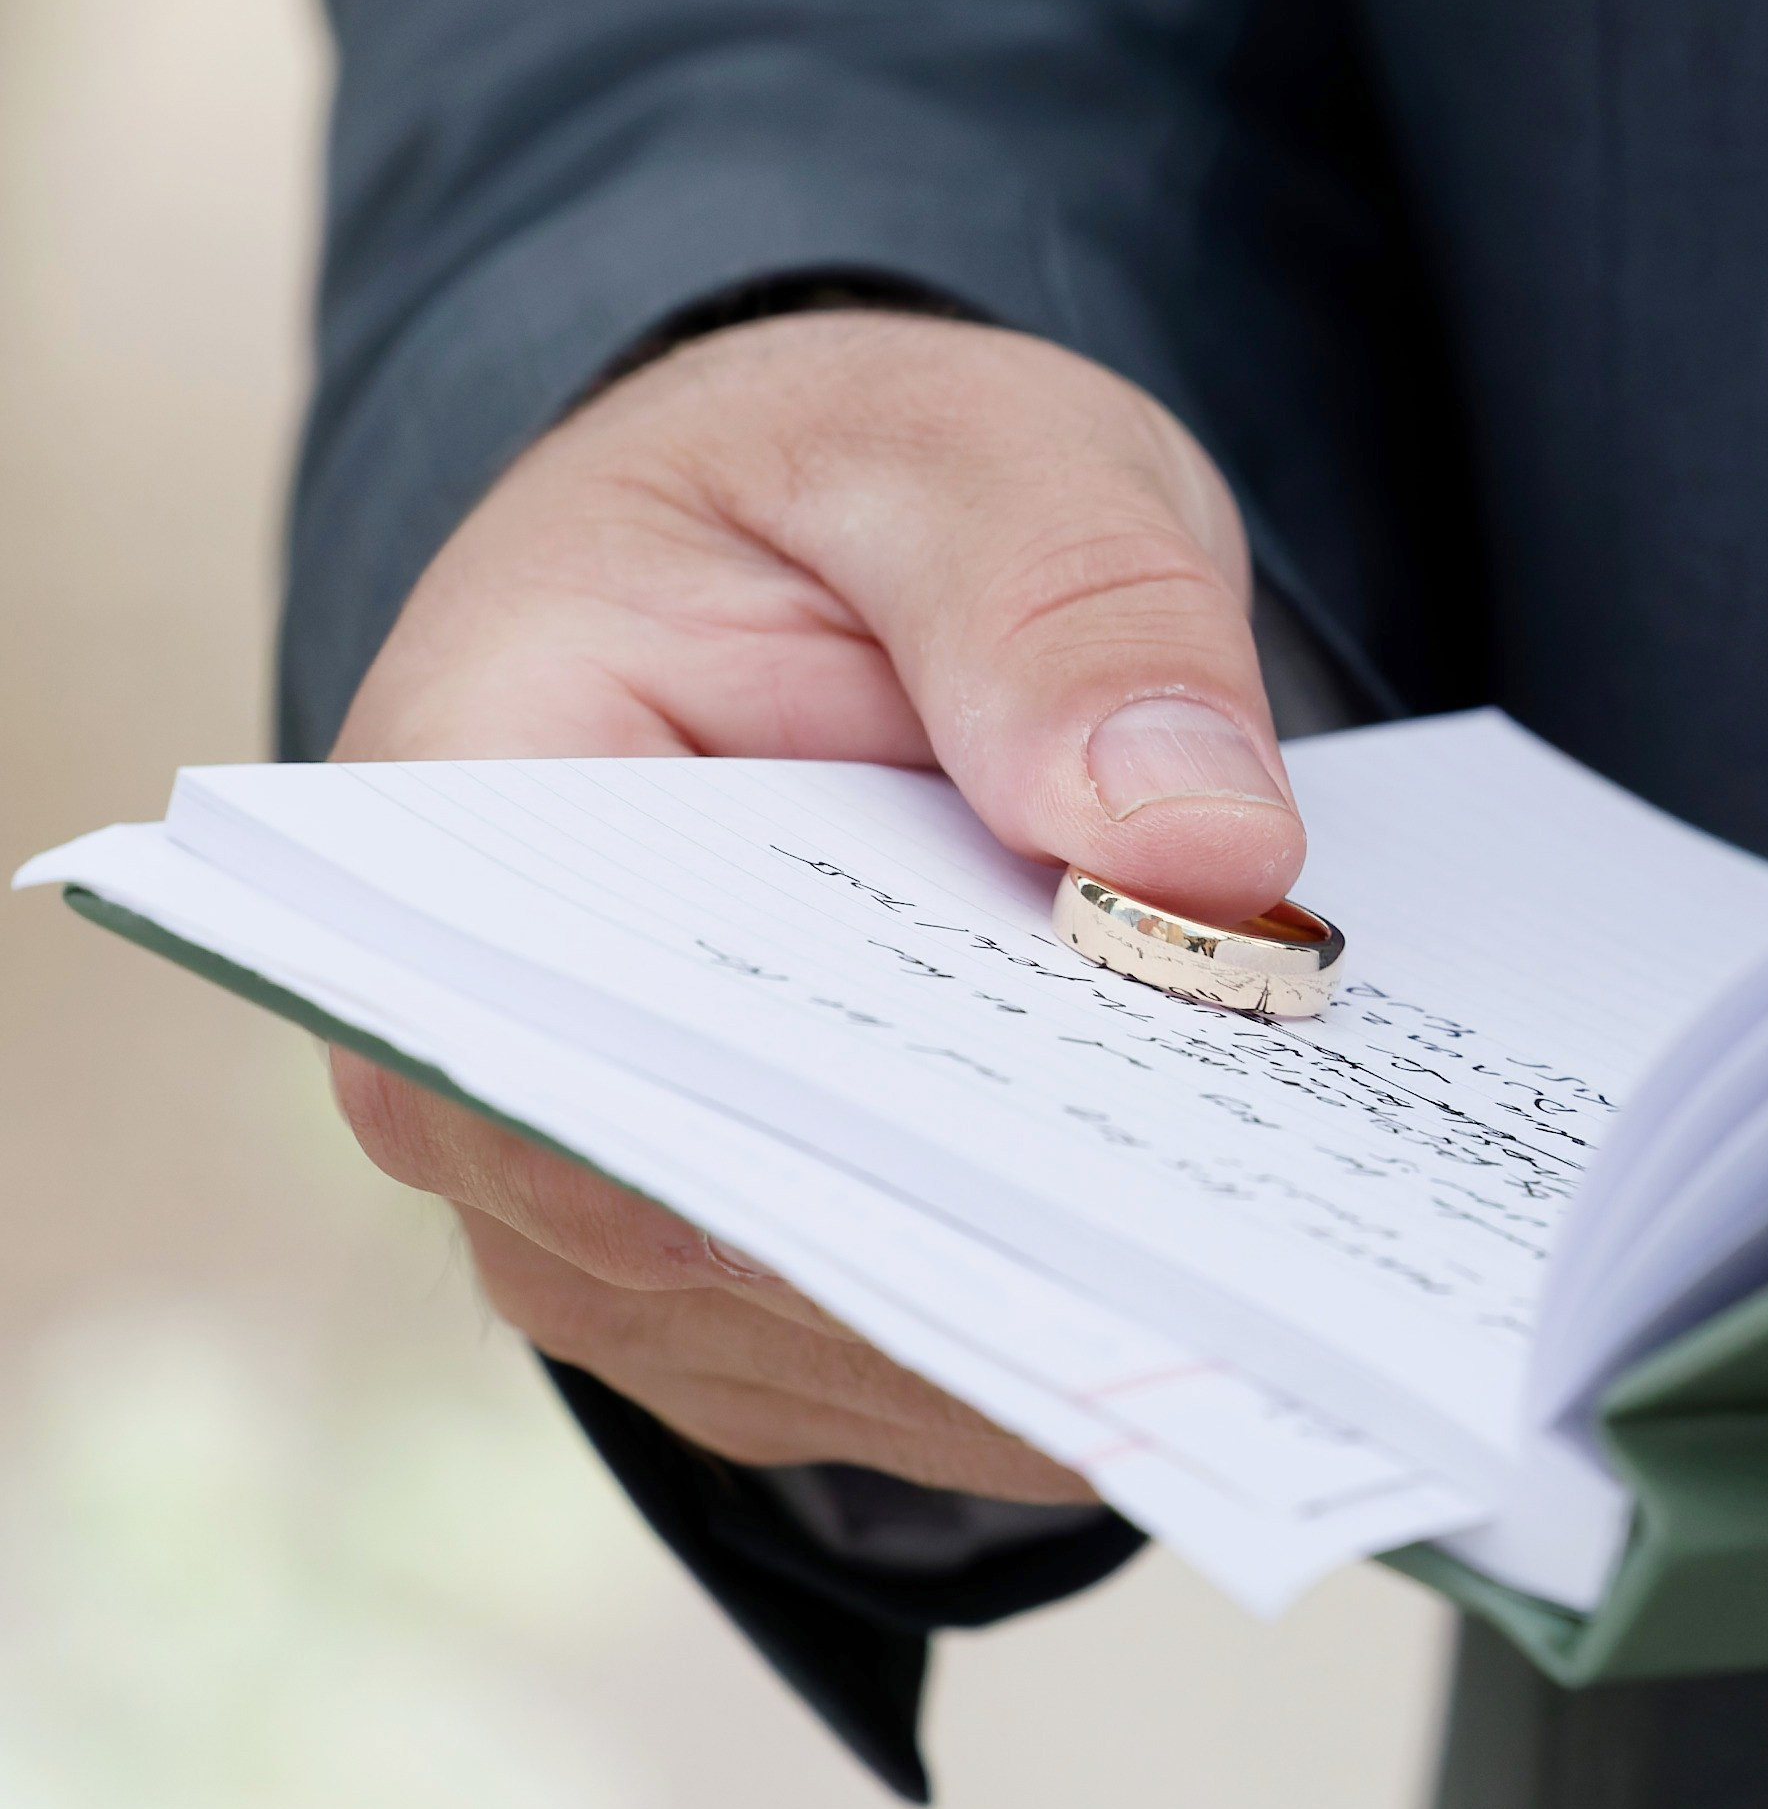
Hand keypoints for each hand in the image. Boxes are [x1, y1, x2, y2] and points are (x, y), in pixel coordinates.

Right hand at [329, 311, 1303, 1497]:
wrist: (824, 567)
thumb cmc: (853, 491)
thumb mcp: (977, 456)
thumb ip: (1065, 609)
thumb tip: (1205, 853)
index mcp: (465, 802)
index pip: (543, 1050)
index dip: (766, 1146)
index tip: (1010, 1179)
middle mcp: (485, 1048)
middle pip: (693, 1234)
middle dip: (961, 1247)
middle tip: (1223, 1272)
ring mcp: (606, 1191)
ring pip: (811, 1334)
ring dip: (1026, 1318)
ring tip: (1261, 1287)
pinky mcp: (745, 1267)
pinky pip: (892, 1352)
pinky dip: (1052, 1324)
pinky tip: (1223, 1289)